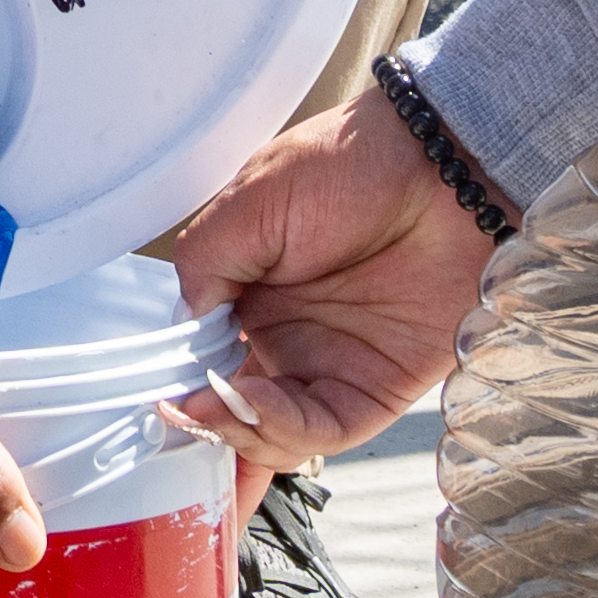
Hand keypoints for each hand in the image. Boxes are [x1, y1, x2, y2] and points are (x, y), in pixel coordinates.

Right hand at [154, 96, 500, 483]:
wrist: (445, 168)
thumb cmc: (351, 164)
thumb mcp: (250, 200)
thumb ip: (205, 264)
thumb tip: (182, 327)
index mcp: (247, 292)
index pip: (200, 357)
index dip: (176, 384)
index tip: (152, 394)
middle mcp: (285, 336)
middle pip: (230, 410)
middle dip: (199, 430)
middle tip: (177, 416)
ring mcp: (329, 365)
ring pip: (268, 433)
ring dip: (233, 431)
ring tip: (211, 405)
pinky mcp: (377, 389)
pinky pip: (322, 431)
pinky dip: (279, 430)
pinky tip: (251, 405)